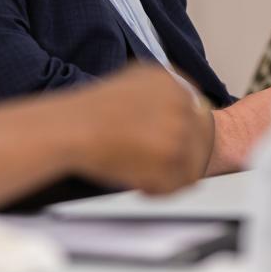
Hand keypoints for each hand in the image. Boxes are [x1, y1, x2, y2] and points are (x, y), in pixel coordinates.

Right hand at [65, 64, 213, 194]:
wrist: (70, 128)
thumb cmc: (89, 113)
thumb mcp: (130, 83)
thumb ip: (161, 95)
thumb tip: (182, 117)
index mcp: (170, 82)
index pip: (196, 115)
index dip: (182, 137)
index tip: (169, 148)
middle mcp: (180, 101)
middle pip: (199, 141)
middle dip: (178, 158)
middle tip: (156, 166)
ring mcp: (178, 128)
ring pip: (192, 165)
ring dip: (169, 176)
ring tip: (141, 175)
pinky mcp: (172, 156)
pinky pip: (179, 184)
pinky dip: (160, 189)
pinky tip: (138, 183)